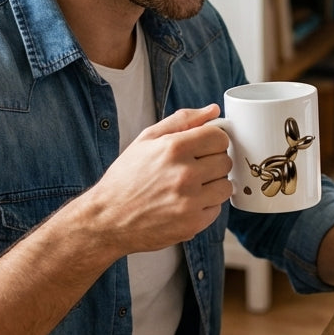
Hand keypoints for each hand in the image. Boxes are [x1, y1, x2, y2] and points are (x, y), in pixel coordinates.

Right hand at [90, 104, 232, 253]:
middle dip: (212, 162)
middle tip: (193, 168)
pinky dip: (205, 206)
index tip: (204, 148)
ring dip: (212, 185)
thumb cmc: (126, 178)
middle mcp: (184, 174)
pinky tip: (185, 203)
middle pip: (225, 161)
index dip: (213, 141)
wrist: (107, 219)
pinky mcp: (193, 224)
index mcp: (173, 148)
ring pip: (226, 186)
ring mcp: (190, 201)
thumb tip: (213, 110)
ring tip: (190, 187)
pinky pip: (217, 209)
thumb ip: (182, 120)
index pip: (220, 137)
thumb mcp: (146, 139)